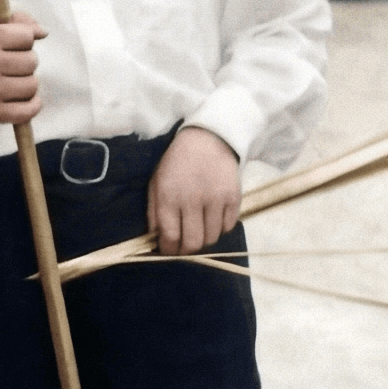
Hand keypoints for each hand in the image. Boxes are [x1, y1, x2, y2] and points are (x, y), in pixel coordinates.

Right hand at [0, 14, 48, 125]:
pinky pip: (27, 111)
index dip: (25, 40)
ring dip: (27, 84)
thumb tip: (43, 32)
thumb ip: (19, 22)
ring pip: (32, 85)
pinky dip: (32, 106)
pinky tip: (25, 99)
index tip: (14, 46)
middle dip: (26, 63)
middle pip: (32, 61)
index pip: (27, 36)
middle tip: (10, 66)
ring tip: (12, 82)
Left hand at [149, 127, 241, 256]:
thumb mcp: (156, 183)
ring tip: (199, 229)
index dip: (169, 251)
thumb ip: (154, 213)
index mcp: (169, 197)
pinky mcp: (233, 196)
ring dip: (204, 239)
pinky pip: (228, 226)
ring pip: (212, 238)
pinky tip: (213, 218)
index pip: (170, 237)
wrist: (208, 137)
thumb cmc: (177, 163)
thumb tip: (156, 240)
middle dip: (186, 251)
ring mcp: (215, 198)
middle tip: (185, 246)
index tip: (169, 250)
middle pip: (193, 243)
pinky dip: (220, 227)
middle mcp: (192, 199)